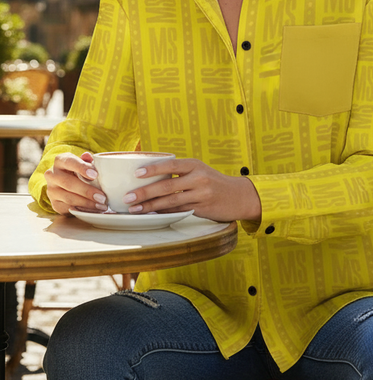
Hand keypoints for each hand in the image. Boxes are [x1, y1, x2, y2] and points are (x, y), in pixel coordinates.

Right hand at [44, 152, 107, 215]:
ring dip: (87, 203)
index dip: (82, 168)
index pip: (69, 162)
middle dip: (87, 191)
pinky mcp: (55, 203)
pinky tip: (94, 210)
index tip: (95, 175)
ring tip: (101, 205)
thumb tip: (88, 156)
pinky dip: (83, 210)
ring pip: (69, 198)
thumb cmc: (78, 171)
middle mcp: (52, 175)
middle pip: (68, 183)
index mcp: (60, 161)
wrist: (65, 184)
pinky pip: (69, 208)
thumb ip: (87, 160)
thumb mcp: (83, 163)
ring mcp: (52, 190)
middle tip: (102, 197)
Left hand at [122, 159, 261, 222]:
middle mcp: (198, 178)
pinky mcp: (202, 209)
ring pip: (170, 201)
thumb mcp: (200, 170)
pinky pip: (178, 211)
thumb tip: (150, 177)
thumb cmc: (214, 182)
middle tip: (128, 197)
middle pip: (167, 185)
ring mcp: (201, 194)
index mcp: (195, 165)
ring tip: (134, 209)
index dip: (153, 169)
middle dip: (145, 192)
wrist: (239, 196)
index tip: (136, 174)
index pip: (170, 164)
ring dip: (150, 206)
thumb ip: (180, 172)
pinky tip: (151, 215)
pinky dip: (163, 213)